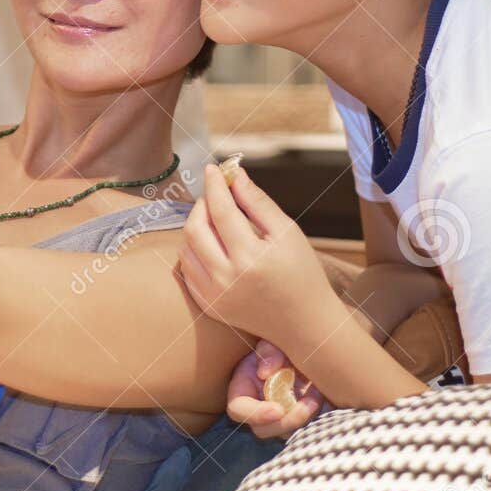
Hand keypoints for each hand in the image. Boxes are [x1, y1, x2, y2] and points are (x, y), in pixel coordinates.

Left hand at [179, 161, 342, 359]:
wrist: (303, 322)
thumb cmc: (301, 272)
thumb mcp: (287, 232)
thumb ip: (257, 202)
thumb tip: (235, 174)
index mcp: (250, 258)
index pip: (221, 211)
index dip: (215, 185)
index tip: (212, 169)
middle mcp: (226, 279)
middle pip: (195, 228)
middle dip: (202, 205)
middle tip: (216, 196)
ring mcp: (214, 296)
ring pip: (186, 248)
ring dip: (196, 228)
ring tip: (217, 222)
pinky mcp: (208, 306)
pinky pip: (187, 270)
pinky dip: (195, 251)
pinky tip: (214, 246)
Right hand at [225, 338, 328, 438]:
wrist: (305, 347)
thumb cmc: (282, 342)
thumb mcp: (272, 341)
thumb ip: (268, 352)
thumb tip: (265, 374)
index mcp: (243, 388)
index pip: (238, 410)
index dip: (255, 414)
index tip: (278, 410)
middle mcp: (258, 407)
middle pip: (264, 430)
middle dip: (288, 421)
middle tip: (311, 403)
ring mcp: (279, 417)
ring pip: (288, 433)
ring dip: (306, 419)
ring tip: (319, 394)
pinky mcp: (299, 420)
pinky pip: (306, 428)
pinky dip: (317, 418)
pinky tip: (325, 398)